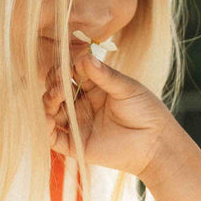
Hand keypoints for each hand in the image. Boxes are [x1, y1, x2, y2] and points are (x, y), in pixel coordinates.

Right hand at [43, 52, 175, 181]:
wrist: (155, 142)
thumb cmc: (145, 110)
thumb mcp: (126, 88)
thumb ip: (104, 75)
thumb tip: (84, 56)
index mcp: (92, 86)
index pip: (69, 73)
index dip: (64, 68)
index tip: (68, 65)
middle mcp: (81, 104)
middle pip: (56, 90)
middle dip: (53, 84)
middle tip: (61, 83)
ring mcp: (77, 123)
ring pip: (51, 111)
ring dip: (48, 103)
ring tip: (56, 97)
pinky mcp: (75, 144)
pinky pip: (52, 137)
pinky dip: (45, 128)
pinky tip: (48, 119)